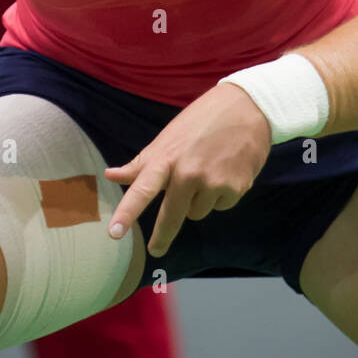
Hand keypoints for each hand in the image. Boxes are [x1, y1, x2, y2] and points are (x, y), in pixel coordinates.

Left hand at [104, 82, 271, 257]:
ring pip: (197, 212)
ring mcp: (213, 182)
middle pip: (171, 215)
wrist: (247, 107)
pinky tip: (226, 171)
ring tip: (209, 170)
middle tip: (155, 250)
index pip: (142, 188)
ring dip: (198, 201)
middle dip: (162, 235)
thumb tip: (110, 175)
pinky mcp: (236, 188)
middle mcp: (188, 172)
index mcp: (167, 157)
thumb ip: (142, 162)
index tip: (114, 233)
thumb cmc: (201, 121)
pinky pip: (219, 206)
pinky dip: (220, 195)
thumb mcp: (168, 137)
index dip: (127, 212)